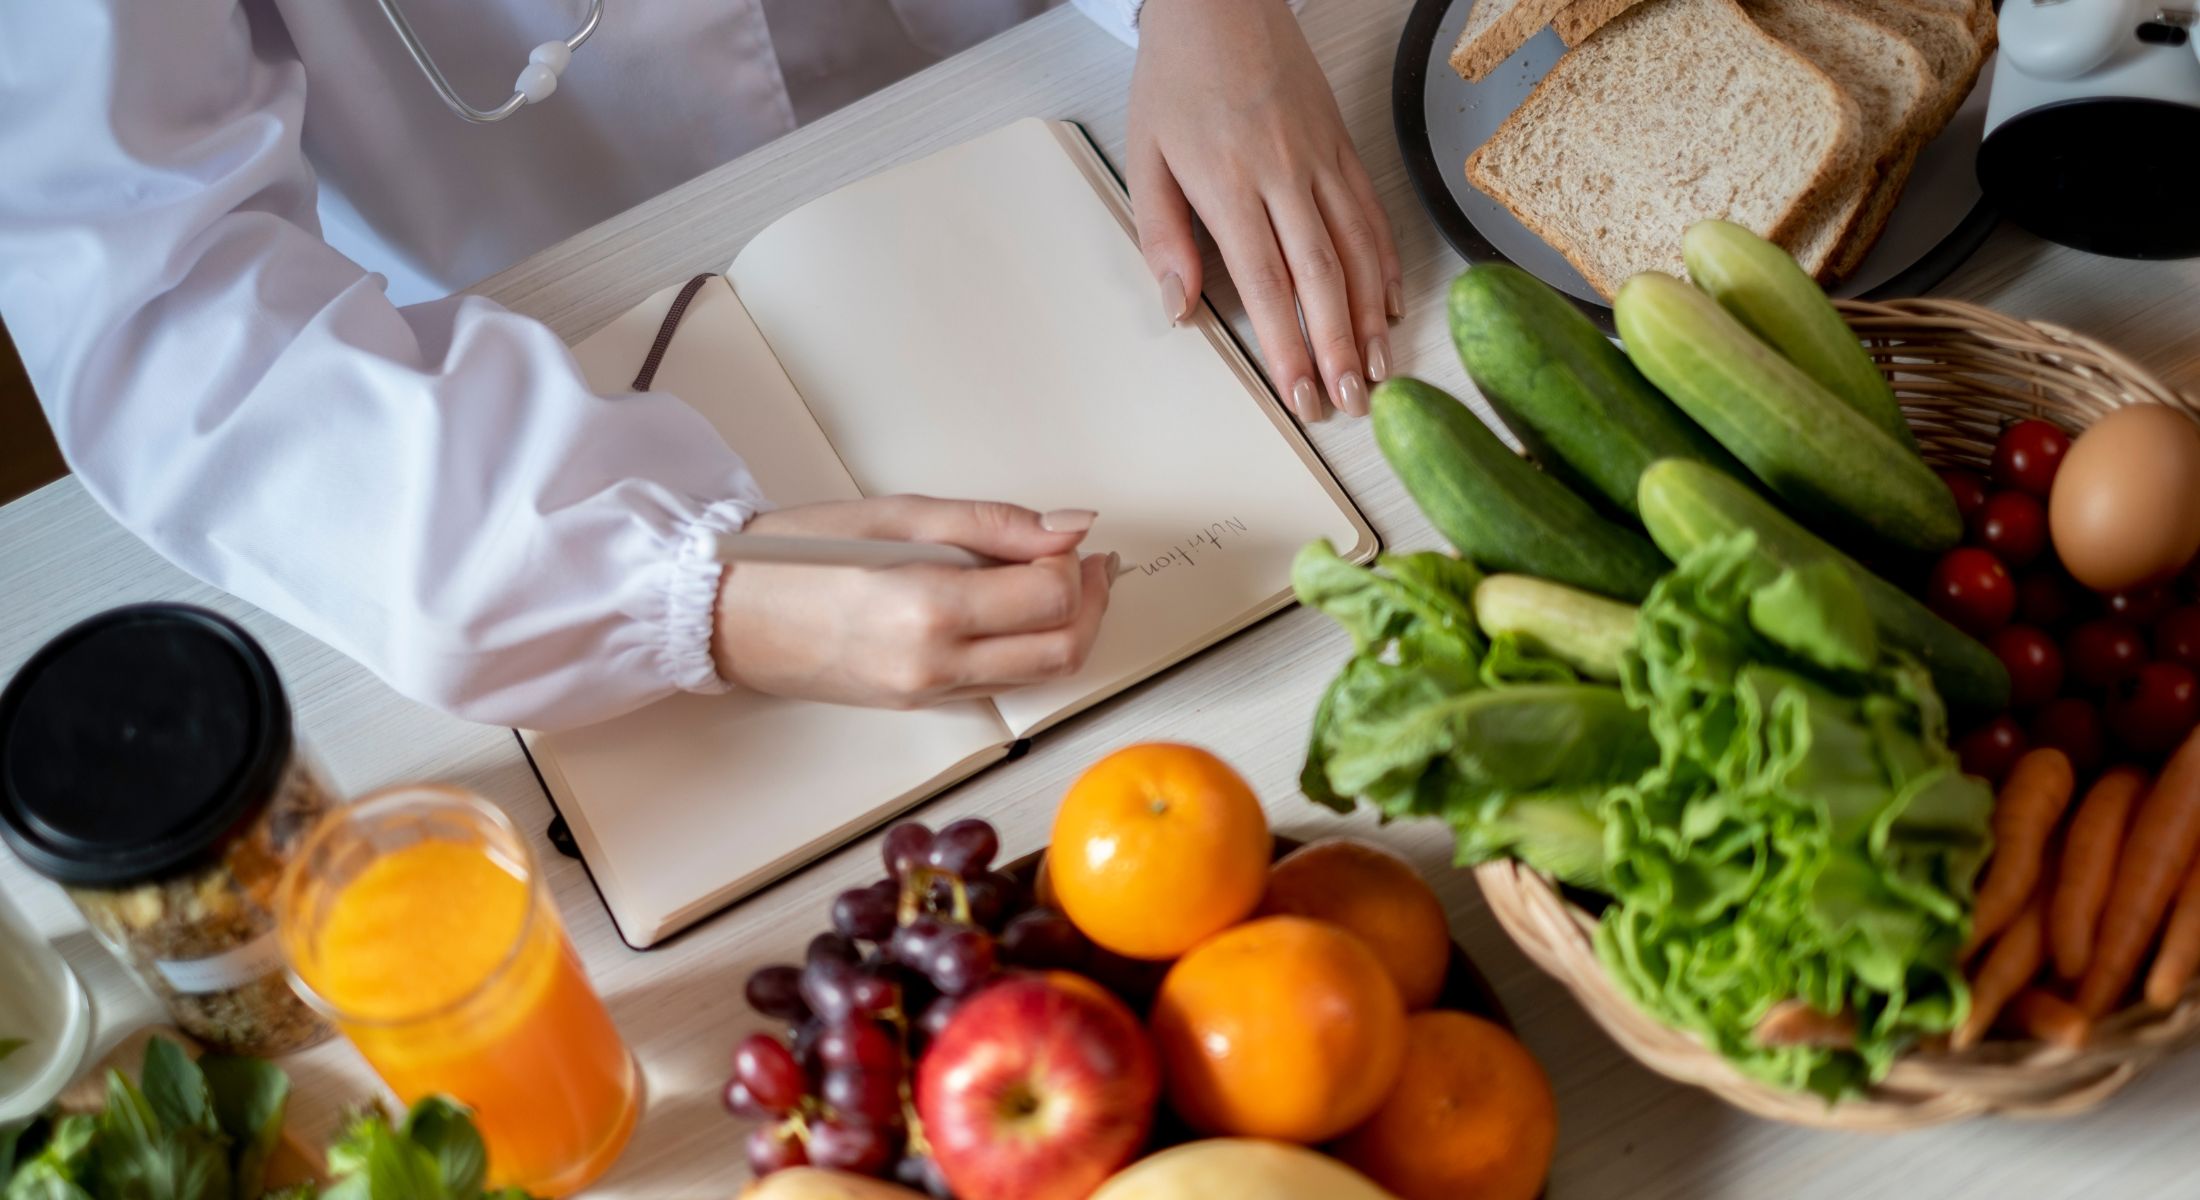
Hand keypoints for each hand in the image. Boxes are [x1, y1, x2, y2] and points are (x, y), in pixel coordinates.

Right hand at [711, 496, 1113, 708]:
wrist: (726, 616)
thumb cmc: (794, 557)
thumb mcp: (897, 515)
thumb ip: (993, 523)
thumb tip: (1069, 528)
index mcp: (927, 608)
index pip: (1049, 598)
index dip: (1075, 564)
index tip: (1065, 539)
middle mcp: (934, 664)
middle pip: (1061, 650)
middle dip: (1091, 603)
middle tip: (1086, 562)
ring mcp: (929, 693)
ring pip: (1040, 675)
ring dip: (1067, 629)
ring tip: (1056, 580)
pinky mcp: (921, 705)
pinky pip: (1000, 682)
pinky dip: (1026, 647)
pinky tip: (1011, 609)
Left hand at [1128, 0, 1402, 422]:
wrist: (1220, 3)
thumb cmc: (1176, 80)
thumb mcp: (1145, 158)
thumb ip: (1162, 237)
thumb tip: (1179, 308)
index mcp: (1229, 183)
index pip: (1266, 281)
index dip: (1288, 343)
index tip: (1300, 391)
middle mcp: (1285, 174)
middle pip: (1321, 275)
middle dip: (1337, 346)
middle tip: (1350, 401)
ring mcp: (1321, 159)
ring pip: (1357, 249)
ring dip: (1370, 316)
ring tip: (1377, 370)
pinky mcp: (1343, 145)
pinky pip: (1372, 212)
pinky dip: (1386, 263)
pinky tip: (1391, 304)